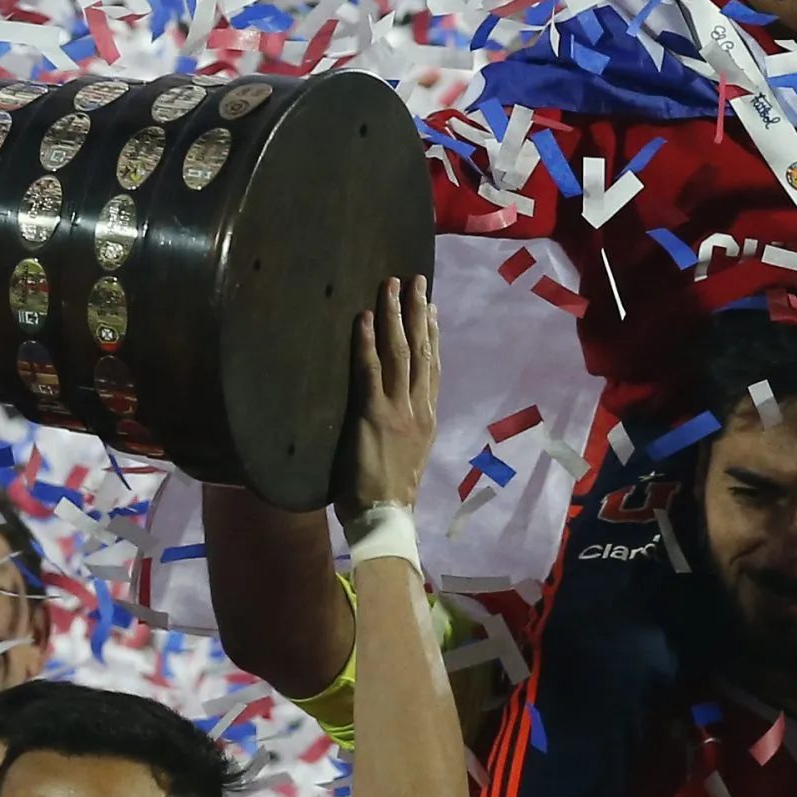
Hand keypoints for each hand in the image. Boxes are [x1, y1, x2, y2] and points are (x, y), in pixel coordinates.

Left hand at [340, 276, 439, 518]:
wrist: (386, 516)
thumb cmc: (389, 494)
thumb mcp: (408, 456)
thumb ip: (406, 430)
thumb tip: (400, 415)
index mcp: (427, 418)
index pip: (432, 367)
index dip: (433, 335)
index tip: (432, 308)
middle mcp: (418, 408)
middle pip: (421, 350)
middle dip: (418, 312)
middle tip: (417, 280)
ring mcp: (398, 409)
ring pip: (400, 352)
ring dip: (395, 315)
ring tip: (392, 285)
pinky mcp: (374, 415)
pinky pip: (370, 371)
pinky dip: (367, 342)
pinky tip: (364, 318)